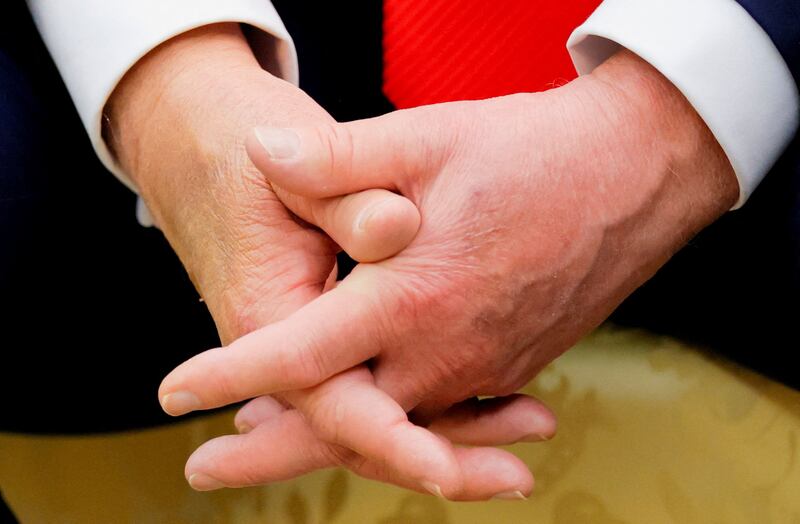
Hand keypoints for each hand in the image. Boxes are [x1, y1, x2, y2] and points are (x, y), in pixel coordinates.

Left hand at [159, 49, 738, 487]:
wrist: (635, 175)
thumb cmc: (531, 151)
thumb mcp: (428, 139)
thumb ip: (340, 158)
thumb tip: (262, 152)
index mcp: (413, 296)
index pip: (301, 354)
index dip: (231, 373)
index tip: (175, 393)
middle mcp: (447, 350)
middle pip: (342, 425)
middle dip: (267, 453)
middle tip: (202, 472)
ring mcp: (485, 367)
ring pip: (391, 428)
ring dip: (328, 442)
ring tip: (269, 446)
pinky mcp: (512, 366)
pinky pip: (439, 414)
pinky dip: (392, 428)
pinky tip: (369, 420)